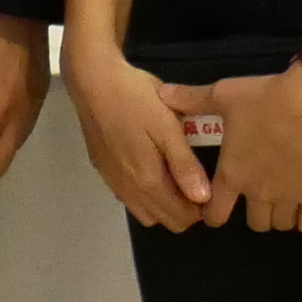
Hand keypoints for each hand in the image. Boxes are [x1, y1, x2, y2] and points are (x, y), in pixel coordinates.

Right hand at [66, 42, 214, 229]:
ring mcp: (113, 181)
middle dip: (184, 209)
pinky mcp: (103, 170)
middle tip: (194, 177)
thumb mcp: (167, 126)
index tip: (209, 185)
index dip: (201, 208)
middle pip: (165, 220)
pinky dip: (144, 194)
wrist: (92, 80)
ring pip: (145, 213)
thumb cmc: (135, 98)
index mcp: (148, 179)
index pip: (181, 217)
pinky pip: (129, 198)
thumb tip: (203, 199)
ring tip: (173, 174)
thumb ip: (184, 164)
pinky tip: (148, 166)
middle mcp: (129, 189)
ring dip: (163, 204)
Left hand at [201, 67, 301, 232]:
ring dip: (279, 215)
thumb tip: (162, 94)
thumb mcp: (224, 95)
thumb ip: (192, 99)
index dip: (213, 214)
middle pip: (255, 224)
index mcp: (232, 174)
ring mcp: (290, 198)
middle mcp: (259, 193)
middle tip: (257, 194)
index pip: (215, 215)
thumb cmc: (266, 98)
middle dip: (254, 213)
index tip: (218, 206)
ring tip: (282, 197)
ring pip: (280, 225)